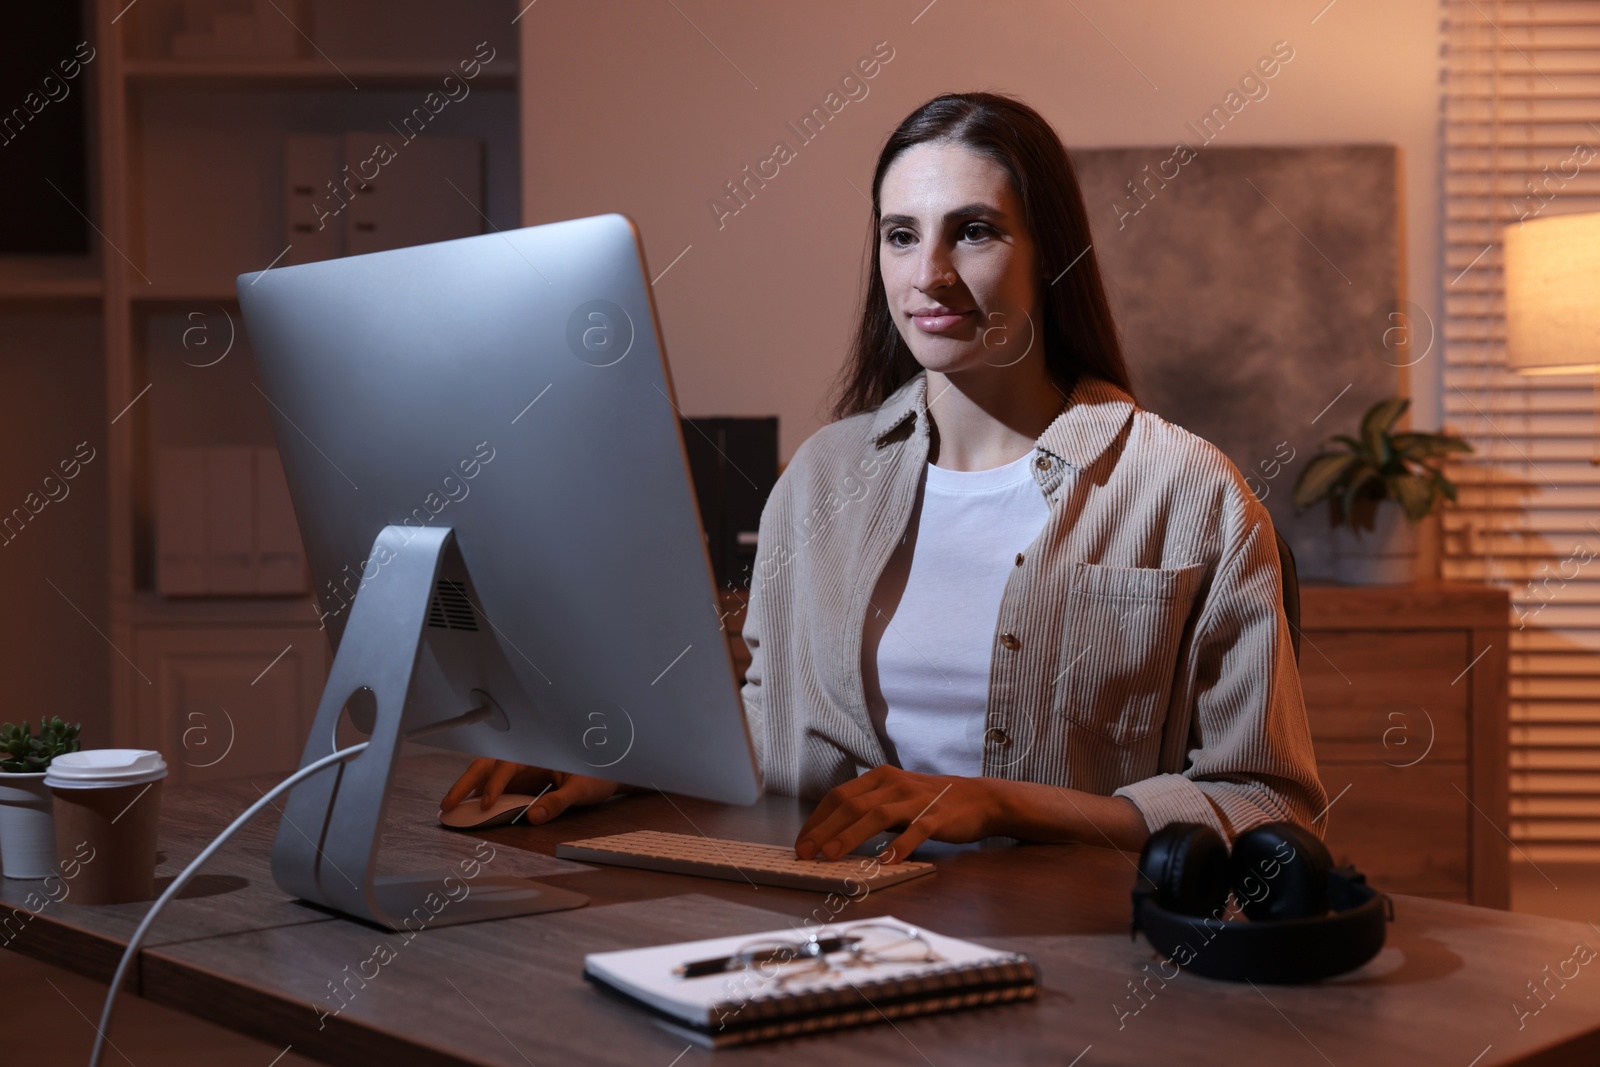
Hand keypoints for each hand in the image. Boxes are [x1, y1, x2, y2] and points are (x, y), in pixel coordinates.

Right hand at [440, 758, 617, 824]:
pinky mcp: (520, 780)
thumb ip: (560, 801)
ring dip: (467, 789)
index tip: (486, 805)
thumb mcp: (582, 789)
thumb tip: (533, 817)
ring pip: (485, 772)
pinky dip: (479, 795)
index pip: (507, 765)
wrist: (610, 771)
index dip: (494, 784)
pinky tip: (468, 810)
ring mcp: (520, 768)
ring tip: (449, 809)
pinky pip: (494, 784)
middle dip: (464, 783)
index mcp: (538, 751)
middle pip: (486, 764)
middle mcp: (524, 757)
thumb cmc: (598, 775)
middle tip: (446, 805)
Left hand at [794, 765, 998, 863]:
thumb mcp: (895, 798)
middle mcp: (894, 784)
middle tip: (805, 852)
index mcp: (880, 778)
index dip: (817, 819)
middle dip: (823, 830)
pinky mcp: (937, 816)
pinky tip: (884, 861)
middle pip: (850, 805)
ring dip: (849, 836)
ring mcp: (915, 799)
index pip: (839, 796)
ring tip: (831, 855)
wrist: (980, 799)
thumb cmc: (931, 802)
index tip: (801, 842)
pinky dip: (899, 846)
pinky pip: (914, 831)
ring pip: (875, 816)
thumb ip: (869, 809)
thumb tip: (834, 832)